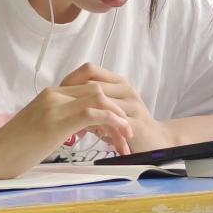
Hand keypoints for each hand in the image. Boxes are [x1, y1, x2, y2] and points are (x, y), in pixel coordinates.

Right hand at [0, 83, 132, 177]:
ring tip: (127, 136)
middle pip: (97, 91)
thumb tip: (79, 129)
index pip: (88, 90)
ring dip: (118, 117)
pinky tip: (120, 134)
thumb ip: (60, 122)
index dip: (107, 106)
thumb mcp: (40, 129)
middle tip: (127, 132)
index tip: (117, 126)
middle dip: (117, 111)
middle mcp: (54, 94)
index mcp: (51, 95)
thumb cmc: (12, 149)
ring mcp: (56, 105)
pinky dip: (112, 122)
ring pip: (99, 99)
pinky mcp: (58, 121)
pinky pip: (94, 113)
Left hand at [60, 63, 175, 153]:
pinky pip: (111, 123)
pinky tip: (89, 138)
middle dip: (75, 101)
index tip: (58, 97)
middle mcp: (126, 89)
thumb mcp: (106, 109)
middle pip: (93, 86)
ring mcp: (133, 105)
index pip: (89, 70)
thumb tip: (62, 98)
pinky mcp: (136, 123)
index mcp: (118, 82)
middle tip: (62, 115)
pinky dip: (97, 130)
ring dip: (85, 117)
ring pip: (101, 103)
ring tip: (74, 131)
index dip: (70, 81)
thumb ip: (89, 101)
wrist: (154, 141)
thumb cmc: (126, 125)